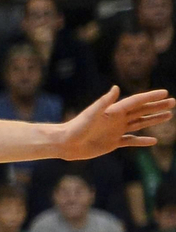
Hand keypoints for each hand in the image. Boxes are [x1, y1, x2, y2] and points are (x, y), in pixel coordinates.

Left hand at [57, 86, 173, 158]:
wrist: (65, 144)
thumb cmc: (76, 127)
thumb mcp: (91, 113)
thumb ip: (104, 101)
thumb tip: (116, 87)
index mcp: (114, 110)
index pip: (136, 102)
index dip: (150, 97)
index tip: (165, 92)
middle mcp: (117, 119)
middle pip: (141, 111)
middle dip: (157, 106)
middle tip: (173, 102)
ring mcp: (116, 131)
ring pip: (139, 124)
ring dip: (153, 120)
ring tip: (169, 116)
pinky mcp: (113, 143)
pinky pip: (131, 141)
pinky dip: (142, 141)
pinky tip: (154, 140)